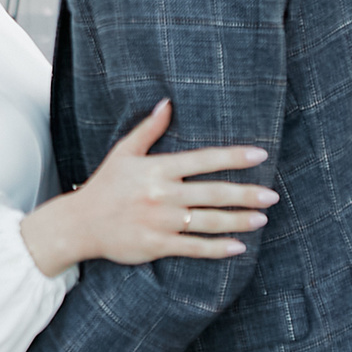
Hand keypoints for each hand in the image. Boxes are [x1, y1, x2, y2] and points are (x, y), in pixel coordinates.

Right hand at [19, 99, 273, 273]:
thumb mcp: (124, 153)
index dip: (234, 157)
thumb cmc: (104, 186)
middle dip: (246, 194)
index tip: (260, 155)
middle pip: (212, 193)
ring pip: (208, 222)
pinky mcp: (156, 245)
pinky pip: (193, 248)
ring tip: (262, 219)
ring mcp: (160, 222)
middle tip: (272, 195)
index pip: (203, 160)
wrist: (78, 224)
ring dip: (238, 220)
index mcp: (157, 169)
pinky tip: (238, 247)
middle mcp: (162, 195)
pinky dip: (217, 248)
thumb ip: (148, 129)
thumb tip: (167, 102)